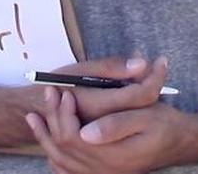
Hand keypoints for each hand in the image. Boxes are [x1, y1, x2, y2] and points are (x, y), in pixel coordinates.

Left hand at [26, 86, 189, 173]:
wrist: (180, 142)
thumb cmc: (165, 125)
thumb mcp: (146, 118)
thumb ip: (116, 125)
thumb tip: (86, 132)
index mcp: (114, 156)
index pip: (74, 139)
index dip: (64, 114)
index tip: (63, 91)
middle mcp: (106, 170)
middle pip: (64, 149)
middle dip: (52, 119)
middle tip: (48, 93)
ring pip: (62, 161)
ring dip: (46, 138)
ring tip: (35, 116)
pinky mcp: (101, 172)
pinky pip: (68, 170)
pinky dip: (54, 155)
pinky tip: (47, 140)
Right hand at [48, 56, 169, 122]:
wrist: (37, 109)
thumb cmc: (58, 85)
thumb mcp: (82, 69)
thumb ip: (112, 67)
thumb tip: (142, 63)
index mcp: (102, 104)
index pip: (142, 93)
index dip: (155, 76)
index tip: (160, 61)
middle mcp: (110, 120)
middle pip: (146, 104)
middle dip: (153, 82)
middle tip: (156, 66)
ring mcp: (110, 130)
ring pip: (140, 113)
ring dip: (147, 92)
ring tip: (145, 75)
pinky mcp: (108, 136)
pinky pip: (132, 119)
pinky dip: (137, 104)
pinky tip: (134, 91)